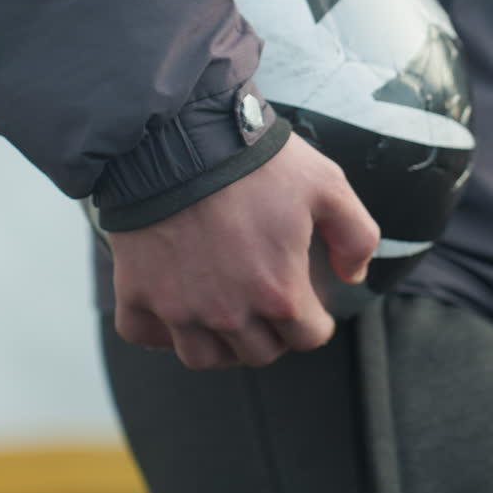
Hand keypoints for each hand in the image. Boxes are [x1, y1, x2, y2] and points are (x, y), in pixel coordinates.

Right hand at [107, 133, 379, 369]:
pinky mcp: (136, 292)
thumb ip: (356, 235)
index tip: (308, 303)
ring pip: (203, 357)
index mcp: (279, 293)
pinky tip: (175, 311)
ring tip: (226, 318)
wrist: (176, 136)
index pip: (308, 337)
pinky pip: (144, 334)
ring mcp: (178, 307)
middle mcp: (228, 312)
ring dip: (220, 344)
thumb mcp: (327, 184)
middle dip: (272, 334)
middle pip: (258, 353)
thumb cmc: (253, 161)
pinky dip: (160, 331)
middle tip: (269, 305)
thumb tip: (354, 274)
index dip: (314, 320)